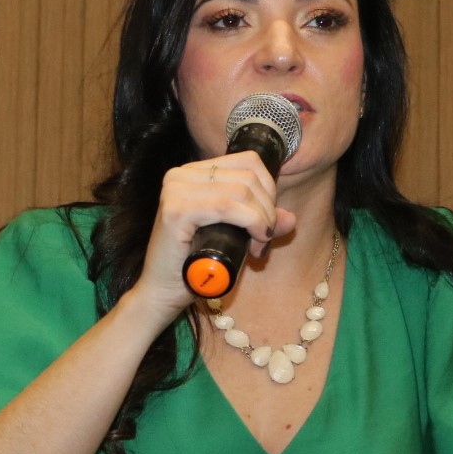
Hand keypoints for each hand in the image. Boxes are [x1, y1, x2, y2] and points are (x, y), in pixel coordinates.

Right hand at [122, 151, 296, 322]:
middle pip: (248, 177)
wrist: (162, 292)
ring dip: (261, 220)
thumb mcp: (233, 236)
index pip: (248, 161)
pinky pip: (227, 207)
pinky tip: (253, 243)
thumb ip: (259, 223)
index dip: (269, 189)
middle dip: (267, 210)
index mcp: (192, 172)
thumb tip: (290, 218)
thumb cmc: (194, 264)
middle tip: (263, 240)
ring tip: (258, 246)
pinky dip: (250, 223)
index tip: (267, 221)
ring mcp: (175, 190)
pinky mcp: (175, 211)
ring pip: (242, 191)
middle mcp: (180, 175)